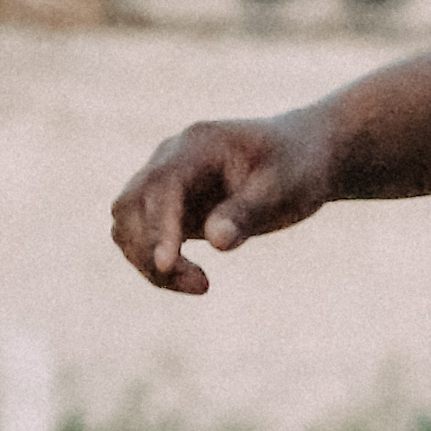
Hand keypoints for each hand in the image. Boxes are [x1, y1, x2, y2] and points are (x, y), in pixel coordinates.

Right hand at [111, 108, 339, 293]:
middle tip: (201, 285)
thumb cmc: (297, 168)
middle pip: (130, 205)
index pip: (161, 185)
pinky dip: (157, 263)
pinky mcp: (170, 207)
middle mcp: (170, 159)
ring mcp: (166, 182)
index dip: (159, 226)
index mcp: (197, 145)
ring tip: (201, 285)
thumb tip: (216, 241)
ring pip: (127, 224)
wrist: (303, 156)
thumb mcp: (285, 188)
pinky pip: (143, 238)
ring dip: (149, 261)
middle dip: (150, 249)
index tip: (167, 265)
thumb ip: (249, 212)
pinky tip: (196, 280)